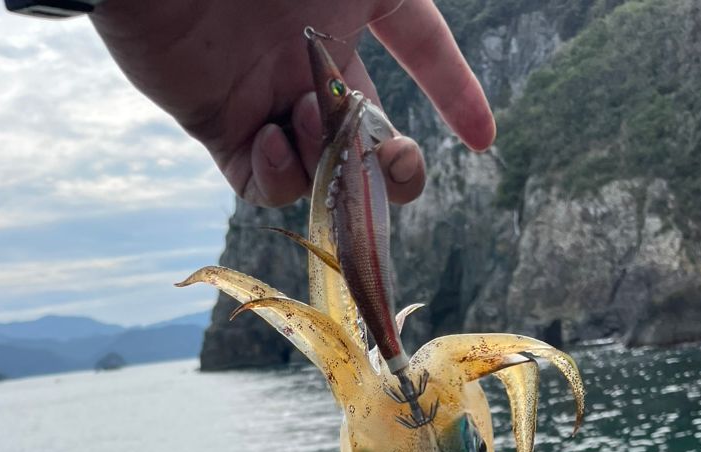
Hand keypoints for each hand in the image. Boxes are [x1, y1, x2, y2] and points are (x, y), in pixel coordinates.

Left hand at [91, 0, 495, 206]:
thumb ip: (401, 5)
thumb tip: (409, 38)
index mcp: (350, 5)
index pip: (418, 50)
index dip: (454, 93)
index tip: (482, 140)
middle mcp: (312, 56)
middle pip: (370, 136)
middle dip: (394, 168)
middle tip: (393, 162)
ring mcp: (266, 96)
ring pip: (321, 170)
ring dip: (329, 160)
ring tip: (306, 116)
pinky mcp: (218, 125)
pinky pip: (262, 185)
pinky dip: (278, 179)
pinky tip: (273, 141)